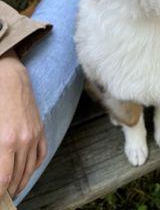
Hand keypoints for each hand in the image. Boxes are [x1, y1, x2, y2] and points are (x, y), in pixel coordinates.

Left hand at [0, 50, 46, 198]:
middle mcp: (23, 141)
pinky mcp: (40, 129)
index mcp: (5, 141)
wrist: (10, 77)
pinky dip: (32, 169)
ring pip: (28, 170)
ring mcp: (34, 135)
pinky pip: (39, 156)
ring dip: (18, 184)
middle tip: (1, 197)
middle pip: (16, 179)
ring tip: (9, 191)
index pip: (3, 180)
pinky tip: (24, 174)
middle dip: (7, 192)